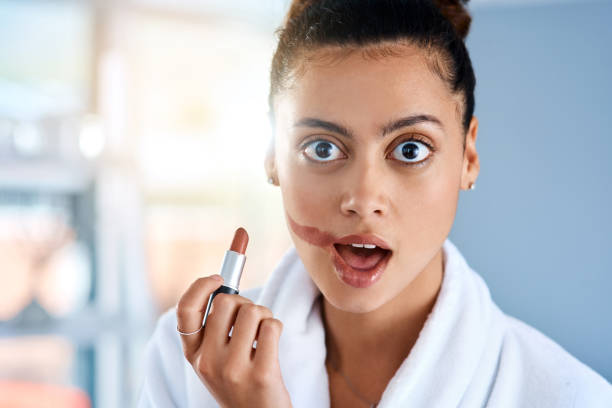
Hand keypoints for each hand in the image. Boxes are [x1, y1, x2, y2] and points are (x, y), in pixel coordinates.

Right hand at [176, 275, 291, 407]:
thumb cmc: (241, 382)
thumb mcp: (216, 359)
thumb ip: (215, 329)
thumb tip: (225, 285)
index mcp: (194, 355)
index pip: (185, 310)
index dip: (201, 286)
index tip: (219, 279)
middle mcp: (208, 362)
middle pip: (226, 302)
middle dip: (245, 302)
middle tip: (251, 320)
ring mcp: (233, 369)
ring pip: (253, 311)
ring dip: (264, 315)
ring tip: (263, 334)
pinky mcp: (261, 374)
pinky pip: (271, 327)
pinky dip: (276, 328)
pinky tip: (271, 346)